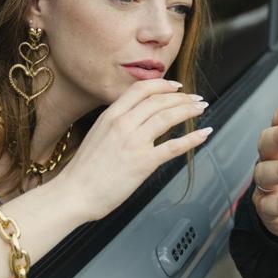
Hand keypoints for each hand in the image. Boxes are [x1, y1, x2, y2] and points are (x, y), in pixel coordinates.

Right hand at [53, 79, 210, 220]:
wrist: (74, 193)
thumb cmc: (84, 170)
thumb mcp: (97, 133)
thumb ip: (116, 122)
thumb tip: (136, 116)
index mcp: (110, 115)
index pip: (142, 89)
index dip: (163, 85)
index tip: (176, 86)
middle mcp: (123, 124)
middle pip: (159, 100)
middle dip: (182, 97)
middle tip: (196, 99)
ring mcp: (134, 142)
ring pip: (168, 117)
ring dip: (189, 110)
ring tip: (201, 109)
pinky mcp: (143, 162)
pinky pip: (174, 146)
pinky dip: (192, 138)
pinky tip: (203, 133)